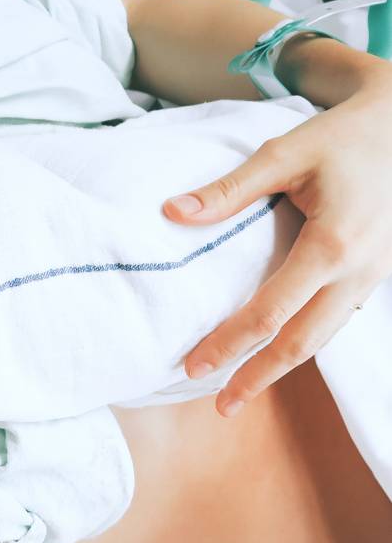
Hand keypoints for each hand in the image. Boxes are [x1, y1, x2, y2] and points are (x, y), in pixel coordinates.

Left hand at [164, 80, 391, 415]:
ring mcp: (374, 276)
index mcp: (332, 245)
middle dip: (259, 375)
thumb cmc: (342, 137)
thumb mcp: (283, 154)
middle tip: (220, 405)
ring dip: (284, 366)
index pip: (271, 312)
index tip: (193, 366)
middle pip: (304, 341)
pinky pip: (338, 317)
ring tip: (243, 390)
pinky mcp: (377, 273)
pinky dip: (306, 341)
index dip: (230, 343)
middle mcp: (358, 270)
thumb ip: (229, 190)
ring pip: (326, 336)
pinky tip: (278, 352)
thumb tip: (171, 213)